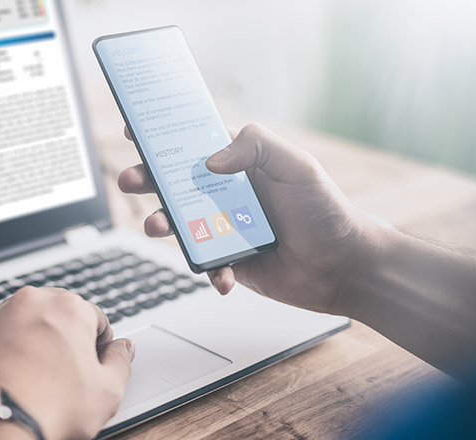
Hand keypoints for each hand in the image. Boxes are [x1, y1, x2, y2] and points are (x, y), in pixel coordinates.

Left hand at [0, 287, 135, 439]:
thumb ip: (121, 362)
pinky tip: (7, 384)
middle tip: (63, 378)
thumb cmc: (51, 407)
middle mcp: (29, 303)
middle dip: (62, 342)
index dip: (98, 347)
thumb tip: (123, 349)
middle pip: (56, 318)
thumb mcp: (107, 391)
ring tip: (32, 383)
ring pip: (22, 327)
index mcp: (68, 307)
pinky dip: (1, 357)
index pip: (95, 319)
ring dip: (30, 347)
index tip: (92, 368)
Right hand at [118, 123, 378, 313]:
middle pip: (176, 182)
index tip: (137, 130)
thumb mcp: (297, 166)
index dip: (165, 136)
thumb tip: (211, 160)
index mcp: (242, 164)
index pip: (196, 143)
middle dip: (148, 179)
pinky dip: (208, 271)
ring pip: (180, 224)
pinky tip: (222, 274)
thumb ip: (256, 147)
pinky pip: (205, 264)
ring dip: (162, 224)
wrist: (344, 267)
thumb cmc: (326, 212)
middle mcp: (227, 194)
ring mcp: (224, 228)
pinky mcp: (229, 261)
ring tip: (156, 226)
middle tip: (130, 179)